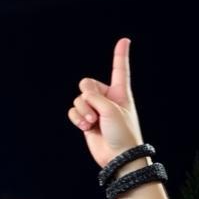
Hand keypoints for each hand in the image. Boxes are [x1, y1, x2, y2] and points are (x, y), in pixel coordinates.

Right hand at [68, 38, 144, 168]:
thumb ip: (94, 96)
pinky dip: (77, 118)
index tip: (124, 40)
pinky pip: (74, 111)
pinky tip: (86, 126)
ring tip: (92, 122)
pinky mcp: (86, 121)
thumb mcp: (111, 109)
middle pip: (87, 84)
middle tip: (96, 112)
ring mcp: (96, 110)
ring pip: (79, 99)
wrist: (118, 157)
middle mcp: (107, 99)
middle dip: (88, 96)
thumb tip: (83, 96)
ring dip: (82, 110)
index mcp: (120, 92)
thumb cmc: (122, 133)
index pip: (120, 69)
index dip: (120, 55)